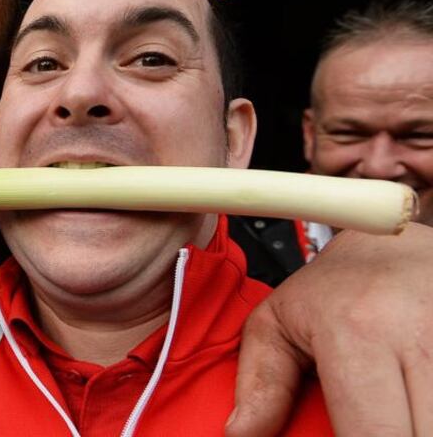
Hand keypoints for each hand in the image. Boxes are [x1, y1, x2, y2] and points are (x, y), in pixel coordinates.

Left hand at [227, 222, 432, 436]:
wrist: (398, 237)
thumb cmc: (340, 284)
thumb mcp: (279, 319)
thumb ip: (260, 379)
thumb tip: (240, 432)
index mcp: (358, 333)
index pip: (372, 434)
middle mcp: (418, 337)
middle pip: (421, 436)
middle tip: (364, 426)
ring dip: (419, 426)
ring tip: (391, 412)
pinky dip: (430, 411)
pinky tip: (413, 405)